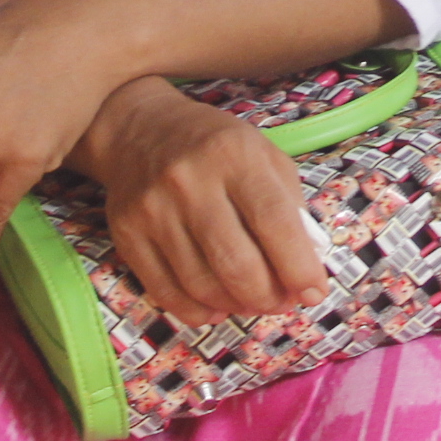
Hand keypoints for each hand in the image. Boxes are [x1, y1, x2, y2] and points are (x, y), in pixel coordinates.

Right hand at [73, 78, 328, 330]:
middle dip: (269, 297)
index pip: (274, 221)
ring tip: (252, 302)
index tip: (314, 293)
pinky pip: (166, 293)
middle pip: (237, 264)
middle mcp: (190, 180)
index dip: (299, 267)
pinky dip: (199, 311)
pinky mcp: (126, 234)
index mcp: (233, 154)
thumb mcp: (264, 155)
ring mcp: (153, 209)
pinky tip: (217, 306)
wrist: (140, 128)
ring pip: (202, 285)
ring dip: (237, 306)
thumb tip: (305, 274)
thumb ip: (291, 208)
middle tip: (282, 302)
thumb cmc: (216, 146)